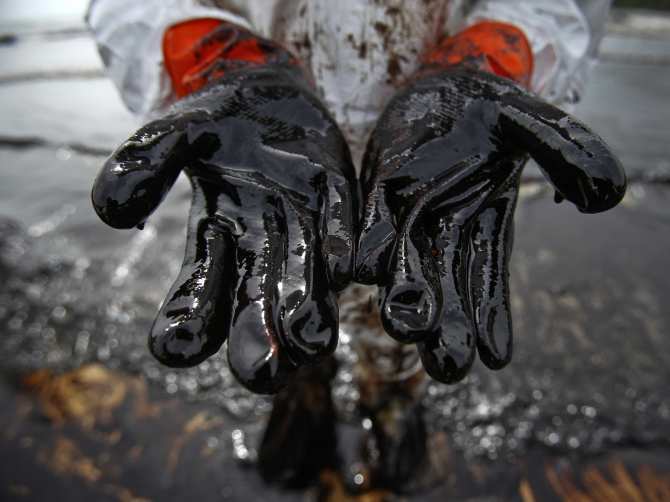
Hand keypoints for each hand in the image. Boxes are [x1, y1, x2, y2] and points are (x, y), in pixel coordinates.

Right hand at [92, 64, 357, 392]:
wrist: (265, 96)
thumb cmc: (213, 124)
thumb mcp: (173, 136)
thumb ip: (144, 165)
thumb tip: (109, 214)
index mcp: (212, 242)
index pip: (196, 293)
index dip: (185, 319)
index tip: (175, 347)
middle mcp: (259, 248)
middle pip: (256, 302)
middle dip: (256, 338)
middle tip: (260, 375)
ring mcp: (302, 228)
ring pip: (304, 279)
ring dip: (307, 309)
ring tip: (311, 342)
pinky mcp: (336, 200)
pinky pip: (339, 226)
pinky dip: (339, 245)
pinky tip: (342, 268)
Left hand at [356, 67, 625, 383]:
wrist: (438, 89)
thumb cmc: (489, 113)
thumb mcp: (530, 125)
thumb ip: (566, 152)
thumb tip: (607, 195)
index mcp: (485, 229)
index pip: (490, 282)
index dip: (492, 317)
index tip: (495, 357)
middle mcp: (445, 236)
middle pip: (445, 290)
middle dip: (446, 327)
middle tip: (448, 367)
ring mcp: (407, 220)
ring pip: (403, 268)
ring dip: (403, 299)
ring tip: (406, 329)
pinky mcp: (374, 197)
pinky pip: (366, 229)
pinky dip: (360, 250)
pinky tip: (351, 270)